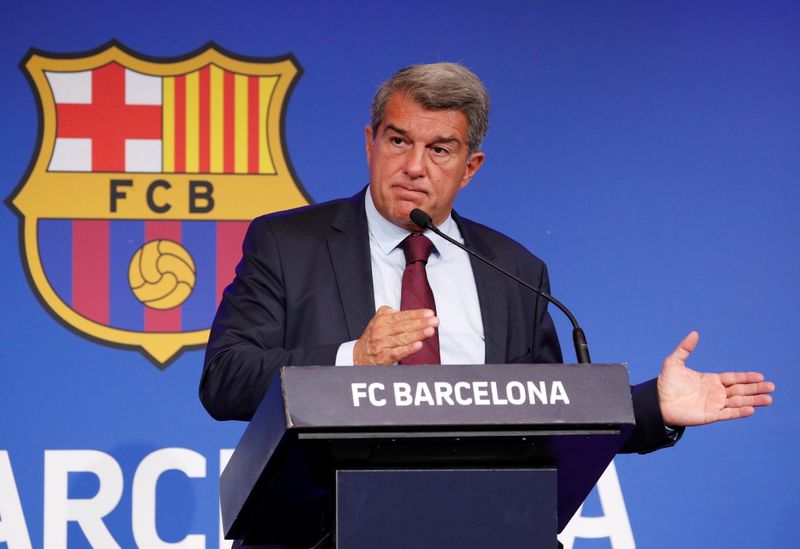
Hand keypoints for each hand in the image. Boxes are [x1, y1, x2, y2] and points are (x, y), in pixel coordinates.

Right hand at [353, 306, 438, 365]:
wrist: (358, 355)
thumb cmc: (374, 337)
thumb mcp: (379, 320)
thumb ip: (393, 313)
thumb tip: (412, 313)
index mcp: (382, 320)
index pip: (403, 316)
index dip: (417, 314)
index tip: (430, 313)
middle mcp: (381, 331)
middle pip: (404, 326)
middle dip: (421, 323)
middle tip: (434, 321)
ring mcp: (382, 344)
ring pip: (403, 338)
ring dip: (418, 334)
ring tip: (430, 331)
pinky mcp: (383, 357)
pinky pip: (398, 353)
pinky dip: (408, 349)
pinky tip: (418, 345)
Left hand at [657, 331, 774, 426]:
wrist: (657, 403)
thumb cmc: (665, 383)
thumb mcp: (674, 362)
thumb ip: (685, 348)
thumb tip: (694, 333)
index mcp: (710, 380)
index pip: (733, 378)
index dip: (746, 377)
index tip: (760, 376)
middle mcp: (715, 392)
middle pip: (740, 390)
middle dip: (755, 388)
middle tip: (771, 387)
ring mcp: (714, 404)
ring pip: (738, 402)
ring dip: (753, 400)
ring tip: (768, 399)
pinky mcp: (710, 415)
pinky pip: (728, 414)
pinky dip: (739, 412)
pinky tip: (751, 409)